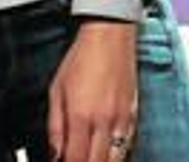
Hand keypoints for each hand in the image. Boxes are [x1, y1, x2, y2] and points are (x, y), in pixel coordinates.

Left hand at [47, 19, 138, 161]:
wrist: (110, 37)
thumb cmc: (81, 59)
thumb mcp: (56, 90)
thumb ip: (55, 126)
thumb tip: (54, 153)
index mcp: (80, 116)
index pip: (74, 159)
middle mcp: (103, 122)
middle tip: (74, 160)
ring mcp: (121, 121)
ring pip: (114, 160)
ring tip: (89, 158)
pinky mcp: (134, 117)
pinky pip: (127, 147)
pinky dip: (116, 156)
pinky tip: (106, 154)